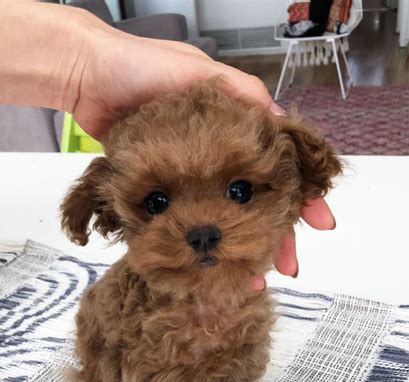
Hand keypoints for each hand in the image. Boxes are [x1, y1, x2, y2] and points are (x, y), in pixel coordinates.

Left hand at [69, 20, 335, 282]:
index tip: (321, 223)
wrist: (87, 79)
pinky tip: (209, 271)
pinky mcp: (159, 192)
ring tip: (252, 283)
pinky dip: (198, 249)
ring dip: (240, 252)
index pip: (279, 169)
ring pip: (223, 222)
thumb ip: (245, 96)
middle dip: (274, 236)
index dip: (302, 196)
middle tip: (287, 268)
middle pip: (253, 204)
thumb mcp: (202, 74)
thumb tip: (285, 125)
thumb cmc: (145, 70)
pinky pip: (186, 226)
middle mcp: (215, 161)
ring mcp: (188, 180)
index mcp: (234, 133)